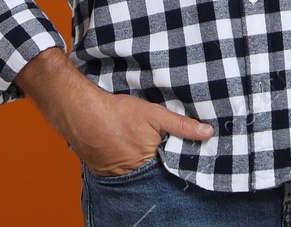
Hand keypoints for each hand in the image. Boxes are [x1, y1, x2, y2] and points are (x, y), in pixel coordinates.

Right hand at [65, 89, 214, 176]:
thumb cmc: (118, 113)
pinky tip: (125, 150)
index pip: (171, 167)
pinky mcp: (105, 173)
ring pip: (139, 173)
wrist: (82, 114)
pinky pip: (122, 173)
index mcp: (151, 161)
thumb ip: (182, 125)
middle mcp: (135, 174)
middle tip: (156, 146)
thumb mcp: (155, 114)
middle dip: (159, 162)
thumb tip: (207, 133)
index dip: (176, 158)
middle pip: (155, 172)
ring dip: (142, 164)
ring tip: (139, 147)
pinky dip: (126, 164)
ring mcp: (119, 176)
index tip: (181, 150)